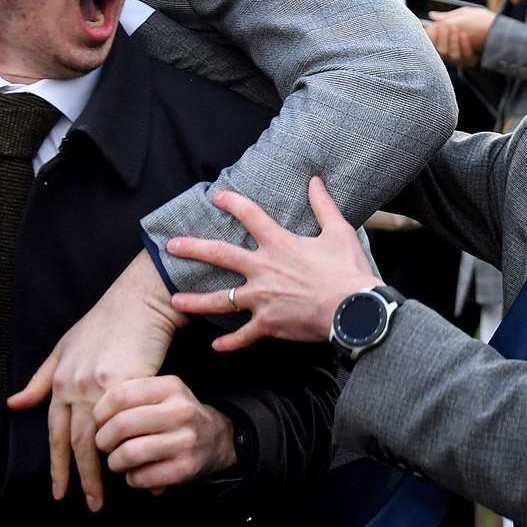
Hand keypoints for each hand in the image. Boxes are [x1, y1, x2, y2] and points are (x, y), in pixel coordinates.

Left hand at [8, 252, 184, 510]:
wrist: (137, 302)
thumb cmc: (104, 322)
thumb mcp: (65, 347)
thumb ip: (41, 379)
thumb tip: (13, 404)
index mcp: (61, 379)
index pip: (54, 433)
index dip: (56, 464)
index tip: (59, 490)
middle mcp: (75, 386)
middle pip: (74, 442)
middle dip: (78, 476)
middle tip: (85, 503)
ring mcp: (100, 385)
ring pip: (95, 439)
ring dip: (97, 472)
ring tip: (102, 496)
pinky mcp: (126, 382)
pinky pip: (123, 425)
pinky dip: (126, 446)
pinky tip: (130, 463)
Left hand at [95, 376, 235, 490]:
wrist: (217, 437)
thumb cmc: (176, 413)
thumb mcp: (161, 393)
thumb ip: (130, 395)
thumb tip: (93, 416)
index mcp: (170, 386)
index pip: (120, 395)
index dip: (100, 411)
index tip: (97, 421)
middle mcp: (180, 410)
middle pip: (122, 425)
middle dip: (103, 439)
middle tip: (102, 444)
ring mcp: (185, 440)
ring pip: (129, 453)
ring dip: (114, 462)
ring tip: (116, 461)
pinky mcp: (186, 467)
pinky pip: (143, 476)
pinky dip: (131, 478)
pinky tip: (134, 473)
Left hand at [167, 176, 380, 349]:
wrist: (354, 311)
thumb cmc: (348, 271)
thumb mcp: (339, 232)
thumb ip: (323, 205)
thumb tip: (315, 181)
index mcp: (279, 244)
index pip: (250, 216)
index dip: (231, 203)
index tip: (215, 197)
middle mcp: (264, 269)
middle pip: (220, 255)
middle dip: (193, 249)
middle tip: (171, 247)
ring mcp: (263, 299)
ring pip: (221, 300)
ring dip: (196, 301)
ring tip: (174, 301)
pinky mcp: (269, 324)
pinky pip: (243, 336)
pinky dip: (229, 342)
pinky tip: (215, 345)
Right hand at [427, 6, 494, 68]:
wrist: (500, 29)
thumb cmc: (480, 20)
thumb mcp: (463, 15)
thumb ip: (446, 17)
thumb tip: (432, 16)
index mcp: (447, 41)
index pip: (433, 43)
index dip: (432, 35)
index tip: (435, 25)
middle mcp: (452, 51)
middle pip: (440, 50)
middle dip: (442, 37)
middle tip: (445, 24)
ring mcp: (462, 57)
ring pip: (450, 55)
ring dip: (452, 41)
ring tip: (456, 27)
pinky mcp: (471, 61)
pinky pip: (464, 57)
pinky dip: (463, 45)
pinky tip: (465, 35)